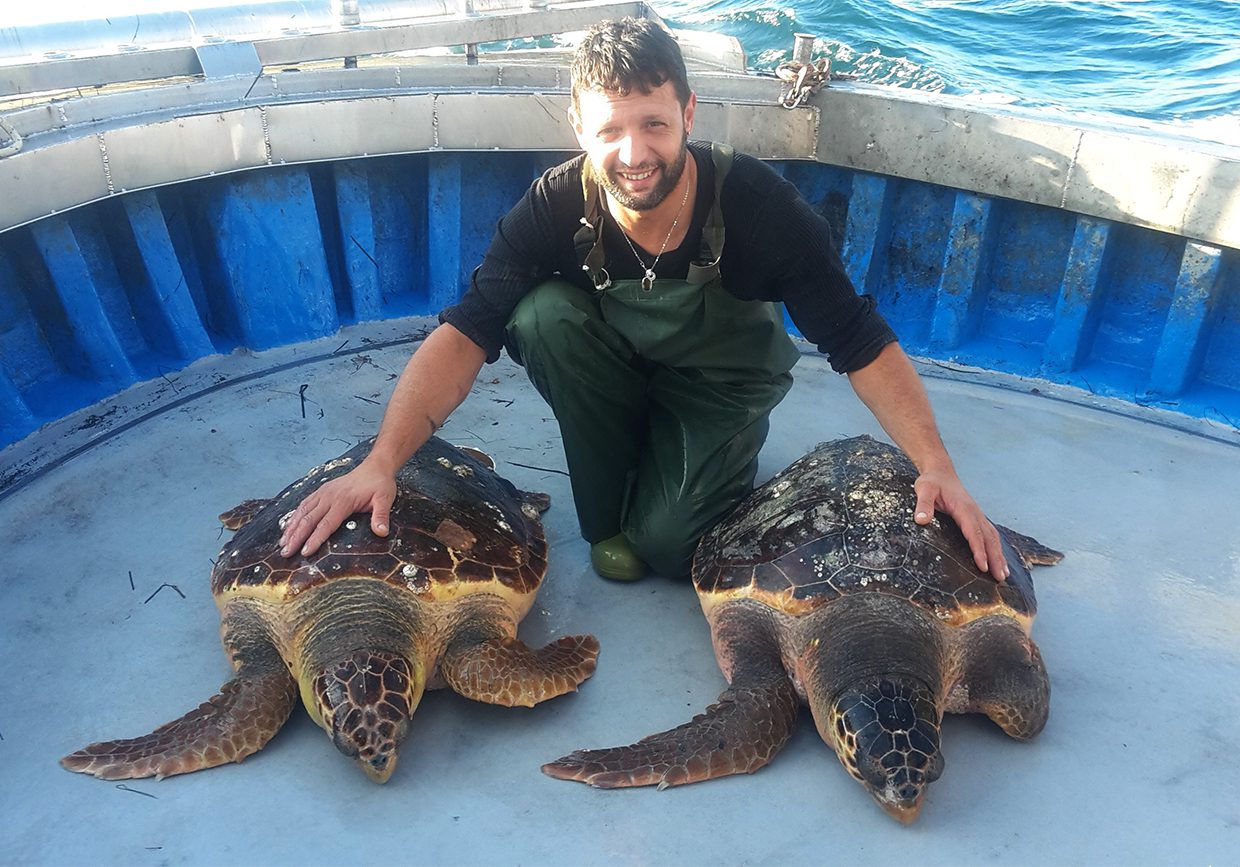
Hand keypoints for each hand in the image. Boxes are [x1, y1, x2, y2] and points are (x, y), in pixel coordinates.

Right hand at [278, 461, 396, 557]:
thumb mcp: (385, 499)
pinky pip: (304, 504)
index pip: (326, 524)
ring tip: (282, 544)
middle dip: (296, 537)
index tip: (305, 552)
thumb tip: (382, 532)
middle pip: (309, 520)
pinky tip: (288, 526)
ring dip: (291, 528)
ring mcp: (323, 493)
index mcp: (343, 501)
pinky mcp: (321, 491)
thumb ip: (382, 516)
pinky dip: (294, 516)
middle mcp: (329, 496)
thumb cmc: (380, 485)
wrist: (375, 467)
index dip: (315, 539)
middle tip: (286, 553)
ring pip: (303, 512)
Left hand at [912, 470, 1007, 580]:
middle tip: (999, 577)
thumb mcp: (924, 489)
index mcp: (964, 508)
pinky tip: (999, 560)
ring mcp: (977, 515)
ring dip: (999, 555)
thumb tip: (921, 521)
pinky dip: (996, 548)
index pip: (973, 532)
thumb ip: (923, 504)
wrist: (940, 472)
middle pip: (988, 537)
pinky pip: (989, 534)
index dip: (979, 550)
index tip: (983, 566)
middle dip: (995, 557)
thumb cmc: (932, 482)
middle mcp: (975, 513)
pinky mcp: (976, 518)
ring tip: (1003, 574)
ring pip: (992, 537)